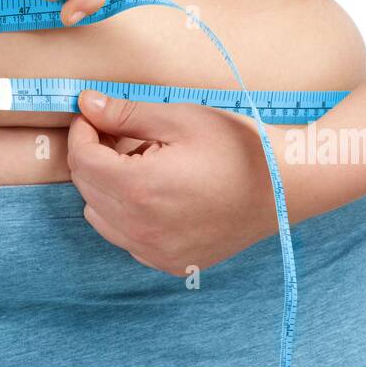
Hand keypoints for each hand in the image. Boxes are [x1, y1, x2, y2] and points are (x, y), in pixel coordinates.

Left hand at [67, 90, 280, 273]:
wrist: (284, 187)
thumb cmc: (236, 146)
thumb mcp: (180, 118)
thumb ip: (126, 113)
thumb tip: (86, 103)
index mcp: (139, 188)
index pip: (81, 160)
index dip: (82, 132)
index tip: (93, 115)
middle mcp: (140, 228)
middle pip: (86, 188)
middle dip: (93, 156)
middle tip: (118, 133)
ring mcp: (155, 252)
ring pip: (100, 217)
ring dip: (106, 187)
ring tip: (142, 164)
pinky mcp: (170, 263)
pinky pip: (126, 239)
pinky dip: (126, 215)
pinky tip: (157, 193)